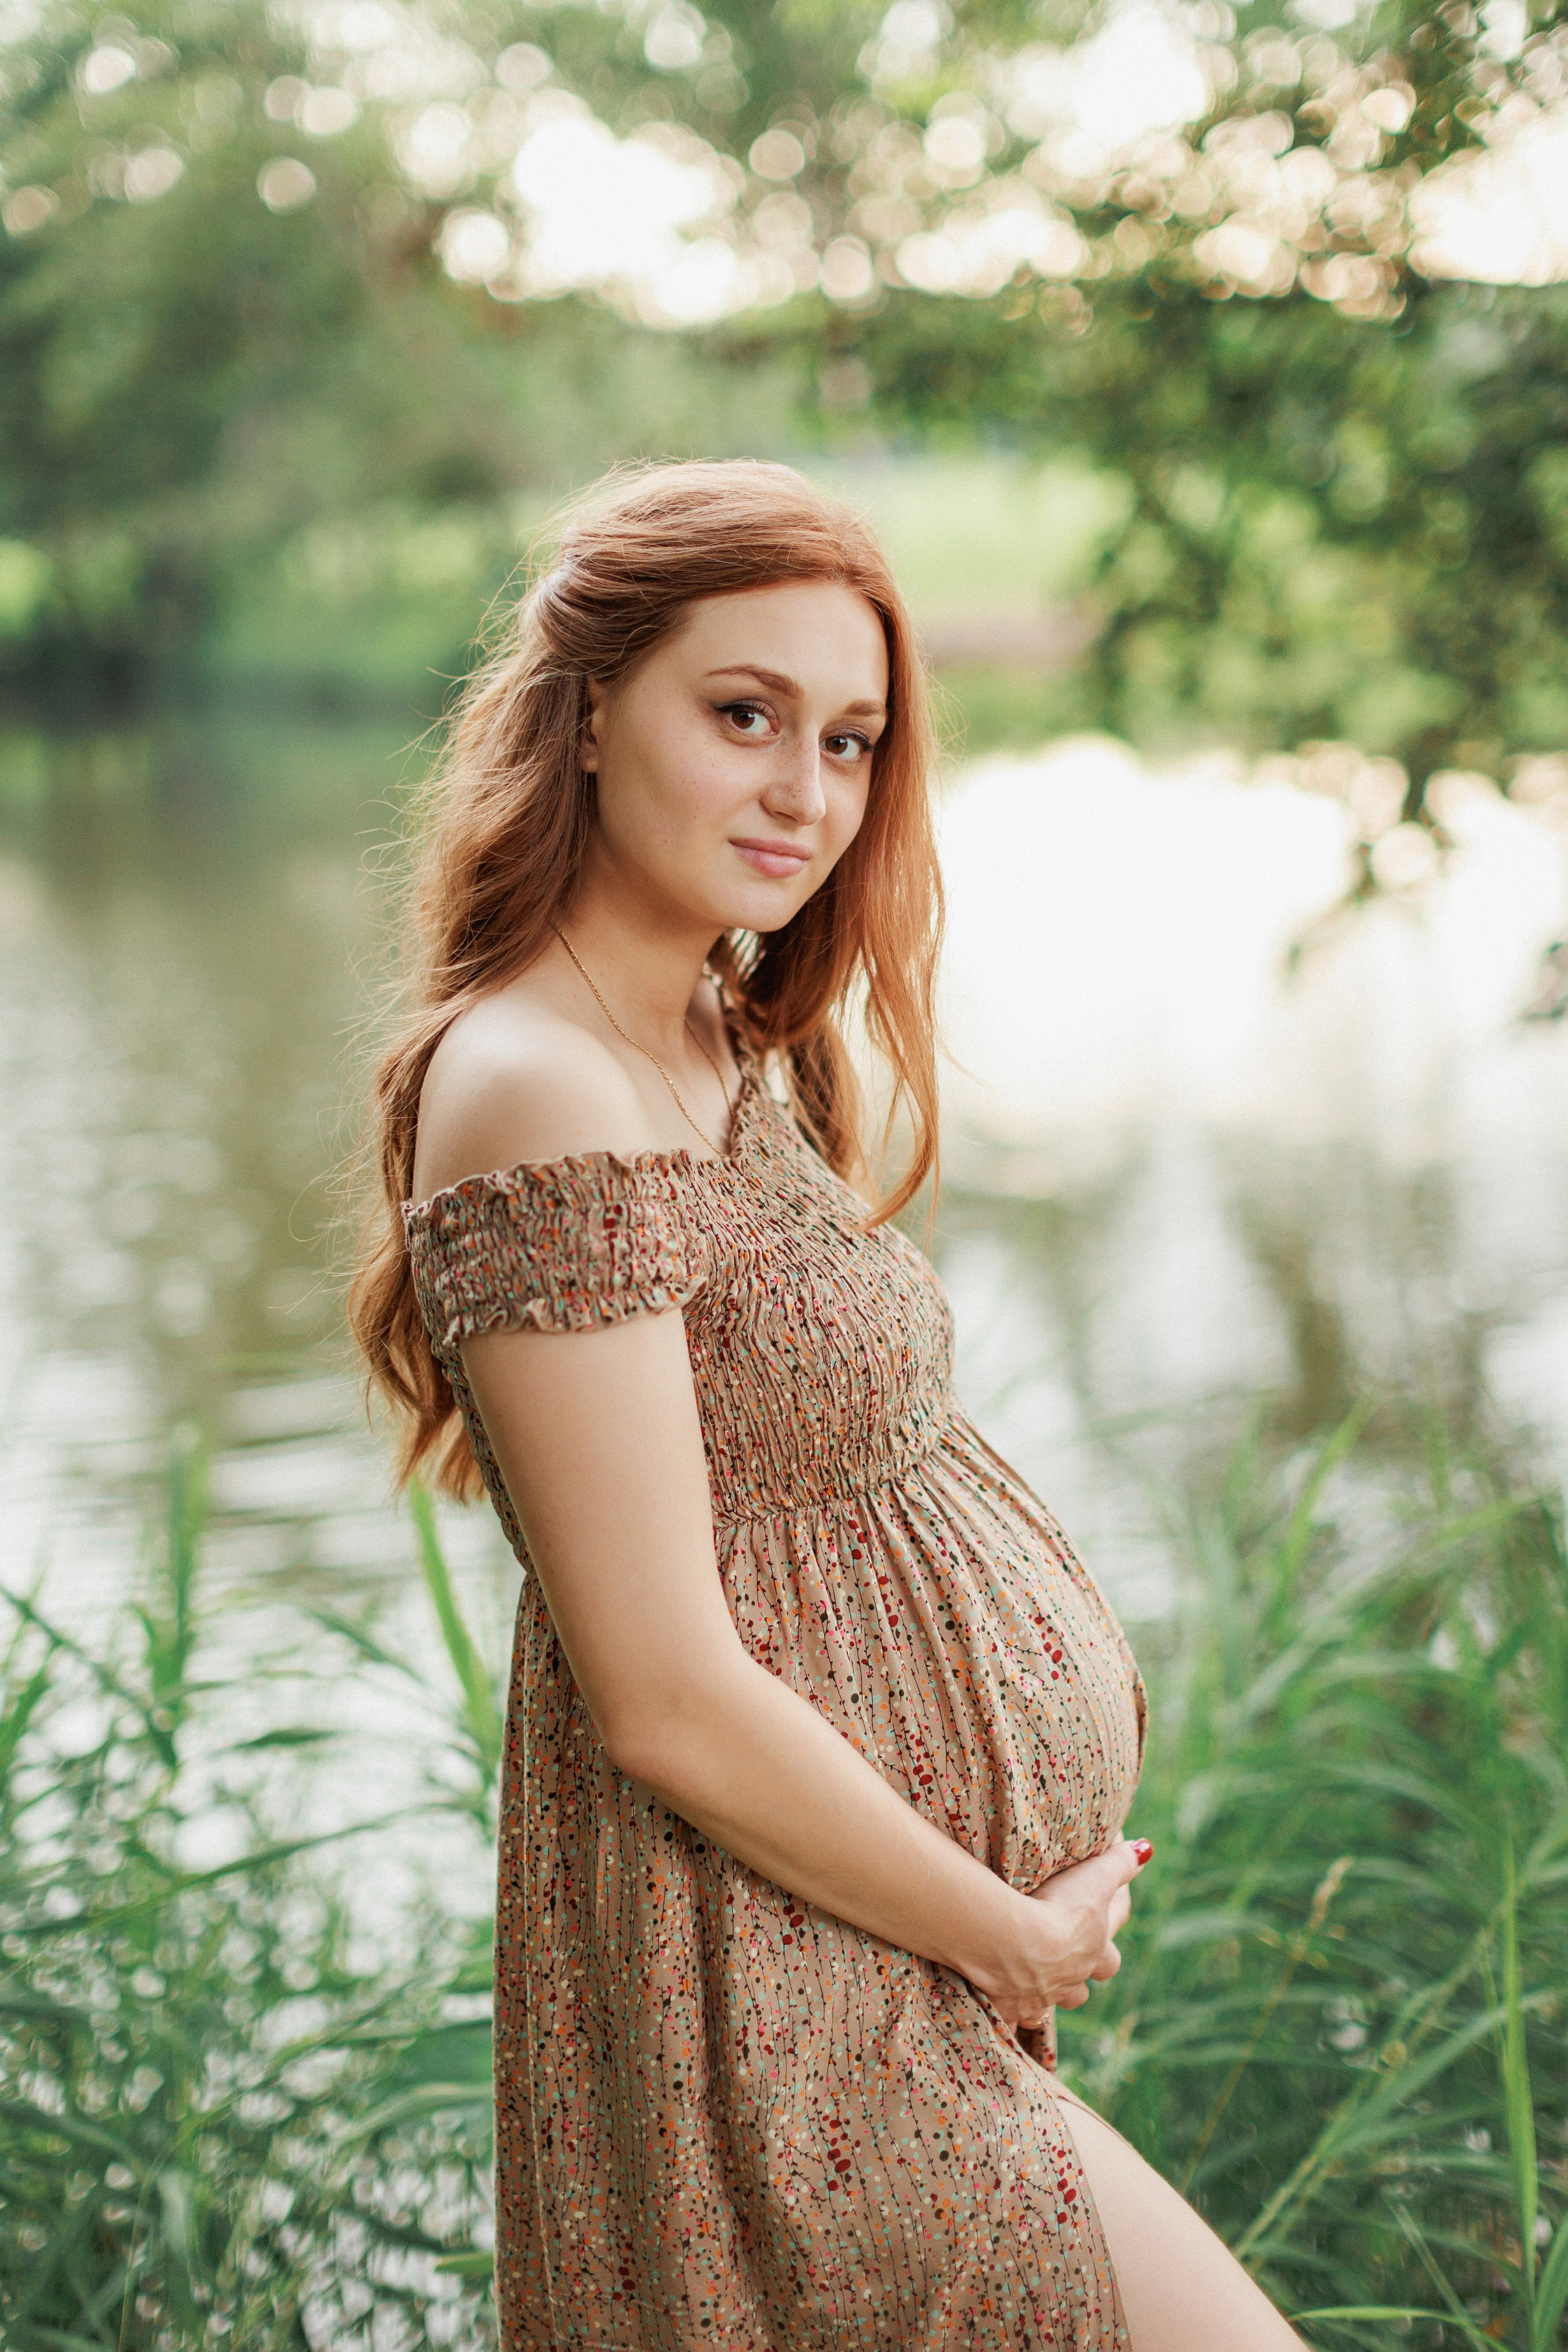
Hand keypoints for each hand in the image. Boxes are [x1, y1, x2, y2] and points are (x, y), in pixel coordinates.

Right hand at [967, 1838, 1152, 2028]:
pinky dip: (1016, 2007)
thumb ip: (1119, 1864)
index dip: (1116, 1903)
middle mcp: (1077, 1973)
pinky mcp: (1013, 2006)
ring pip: (1064, 1996)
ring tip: (1044, 1971)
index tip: (1112, 1888)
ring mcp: (1047, 1993)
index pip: (1115, 1921)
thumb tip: (1146, 1849)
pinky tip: (1008, 1998)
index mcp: (1096, 1943)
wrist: (1014, 1947)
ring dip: (1059, 1985)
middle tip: (1081, 1945)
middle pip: (1100, 1970)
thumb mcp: (1093, 1878)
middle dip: (1096, 1961)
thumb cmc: (1056, 1907)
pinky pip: (1019, 2014)